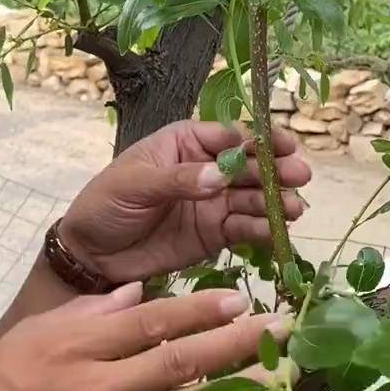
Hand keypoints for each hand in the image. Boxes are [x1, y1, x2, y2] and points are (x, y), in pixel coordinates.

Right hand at [0, 285, 288, 390]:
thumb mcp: (31, 336)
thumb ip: (88, 313)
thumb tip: (142, 294)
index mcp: (73, 348)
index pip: (151, 323)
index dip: (201, 309)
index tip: (240, 297)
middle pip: (180, 363)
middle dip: (238, 342)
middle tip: (284, 328)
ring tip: (278, 376)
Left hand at [58, 121, 311, 282]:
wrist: (90, 255)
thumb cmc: (105, 205)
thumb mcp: (134, 185)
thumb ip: (177, 180)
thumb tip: (219, 175)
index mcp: (185, 143)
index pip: (230, 135)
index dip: (259, 139)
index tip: (283, 145)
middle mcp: (207, 169)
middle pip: (251, 166)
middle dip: (277, 170)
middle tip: (299, 176)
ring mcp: (214, 202)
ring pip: (254, 198)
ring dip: (277, 202)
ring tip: (293, 209)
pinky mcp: (216, 234)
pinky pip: (246, 229)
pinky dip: (264, 231)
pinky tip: (277, 233)